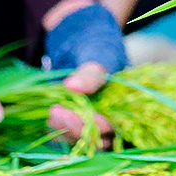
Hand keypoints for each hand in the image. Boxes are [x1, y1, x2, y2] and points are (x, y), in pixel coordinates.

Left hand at [40, 0, 128, 146]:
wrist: (81, 36)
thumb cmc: (98, 43)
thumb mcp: (97, 53)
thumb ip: (90, 72)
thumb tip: (73, 87)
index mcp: (125, 104)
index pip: (116, 128)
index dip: (98, 126)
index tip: (78, 113)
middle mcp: (110, 116)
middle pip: (98, 140)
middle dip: (77, 129)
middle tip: (58, 112)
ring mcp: (90, 120)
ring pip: (80, 138)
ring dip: (65, 129)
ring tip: (52, 111)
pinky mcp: (72, 118)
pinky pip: (65, 133)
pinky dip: (57, 128)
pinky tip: (49, 115)